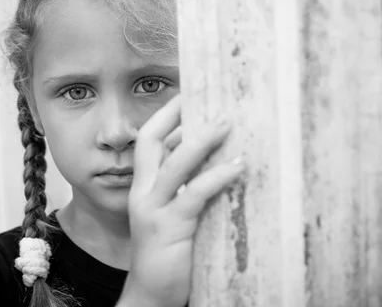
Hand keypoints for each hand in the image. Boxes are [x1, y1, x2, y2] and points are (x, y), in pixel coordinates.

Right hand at [118, 95, 244, 306]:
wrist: (151, 294)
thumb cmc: (168, 252)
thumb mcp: (173, 213)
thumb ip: (185, 186)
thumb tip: (217, 158)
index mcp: (143, 187)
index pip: (148, 140)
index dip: (167, 115)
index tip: (188, 93)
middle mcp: (143, 193)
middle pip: (151, 142)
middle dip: (177, 116)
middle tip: (211, 101)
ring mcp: (153, 209)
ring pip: (174, 163)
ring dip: (201, 140)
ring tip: (227, 124)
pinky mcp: (168, 228)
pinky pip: (194, 194)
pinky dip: (217, 176)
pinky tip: (238, 168)